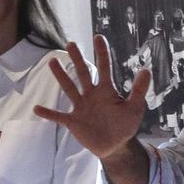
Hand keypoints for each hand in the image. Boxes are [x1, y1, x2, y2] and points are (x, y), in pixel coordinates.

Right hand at [33, 36, 150, 162]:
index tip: (98, 37)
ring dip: (61, 76)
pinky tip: (36, 108)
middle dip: (77, 59)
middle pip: (83, 73)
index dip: (102, 52)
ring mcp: (81, 107)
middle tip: (71, 43)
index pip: (104, 67)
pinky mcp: (73, 121)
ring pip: (69, 88)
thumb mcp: (135, 108)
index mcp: (106, 90)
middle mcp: (91, 95)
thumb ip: (139, 90)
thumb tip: (146, 70)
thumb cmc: (125, 126)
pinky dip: (48, 113)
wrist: (115, 146)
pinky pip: (58, 116)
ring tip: (52, 62)